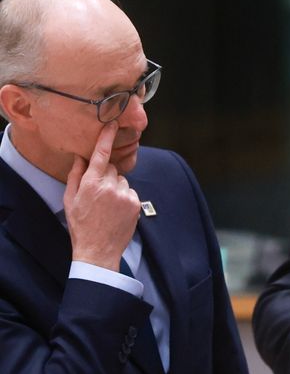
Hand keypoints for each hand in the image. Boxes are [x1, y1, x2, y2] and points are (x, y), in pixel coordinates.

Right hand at [63, 123, 141, 270]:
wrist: (98, 250)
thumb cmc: (80, 225)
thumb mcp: (70, 199)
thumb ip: (76, 175)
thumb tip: (81, 157)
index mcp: (91, 183)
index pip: (100, 155)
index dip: (106, 138)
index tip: (112, 124)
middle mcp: (110, 186)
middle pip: (112, 168)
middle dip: (106, 175)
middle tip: (98, 192)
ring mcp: (125, 195)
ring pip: (122, 180)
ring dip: (116, 187)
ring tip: (107, 205)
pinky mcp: (136, 203)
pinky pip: (130, 192)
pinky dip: (125, 197)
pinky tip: (116, 211)